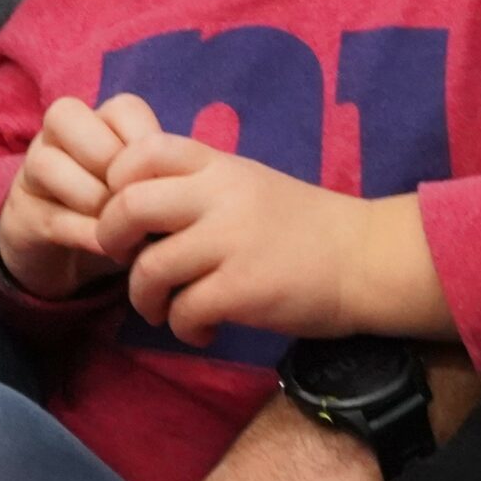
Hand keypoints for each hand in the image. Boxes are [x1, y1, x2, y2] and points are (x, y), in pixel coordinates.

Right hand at [0, 95, 161, 299]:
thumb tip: (189, 187)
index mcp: (96, 121)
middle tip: (136, 202)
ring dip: (96, 202)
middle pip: (69, 117)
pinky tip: (113, 251)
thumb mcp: (143, 191)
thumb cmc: (118, 213)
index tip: (161, 181)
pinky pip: (53, 217)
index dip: (144, 143)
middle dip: (111, 164)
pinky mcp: (23, 218)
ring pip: (50, 164)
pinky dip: (89, 235)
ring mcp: (33, 174)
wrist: (69, 256)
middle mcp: (56, 137)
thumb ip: (160, 177)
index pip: (122, 107)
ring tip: (125, 232)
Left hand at [94, 135, 384, 342]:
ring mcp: (231, 242)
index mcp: (219, 164)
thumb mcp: (248, 184)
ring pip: (149, 268)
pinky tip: (201, 330)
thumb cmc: (305, 225)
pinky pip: (183, 311)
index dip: (117, 182)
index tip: (129, 213)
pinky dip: (183, 328)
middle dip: (112, 240)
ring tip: (164, 310)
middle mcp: (220, 196)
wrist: (368, 259)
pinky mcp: (244, 290)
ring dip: (144, 298)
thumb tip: (135, 207)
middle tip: (128, 260)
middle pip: (128, 205)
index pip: (143, 149)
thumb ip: (197, 186)